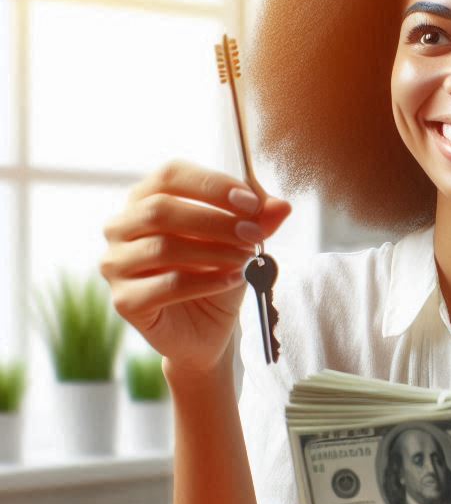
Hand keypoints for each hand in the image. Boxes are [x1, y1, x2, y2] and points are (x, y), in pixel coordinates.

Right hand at [100, 160, 290, 374]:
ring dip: (214, 251)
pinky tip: (233, 280)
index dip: (212, 185)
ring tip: (246, 259)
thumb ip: (259, 222)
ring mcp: (116, 264)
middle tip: (254, 235)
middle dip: (216, 220)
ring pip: (163, 247)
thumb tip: (282, 206)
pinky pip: (167, 285)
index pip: (170, 175)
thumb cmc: (217, 274)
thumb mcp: (242, 243)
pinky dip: (207, 281)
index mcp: (145, 199)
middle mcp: (121, 227)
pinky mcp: (125, 301)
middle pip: (161, 209)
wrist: (206, 329)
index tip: (252, 203)